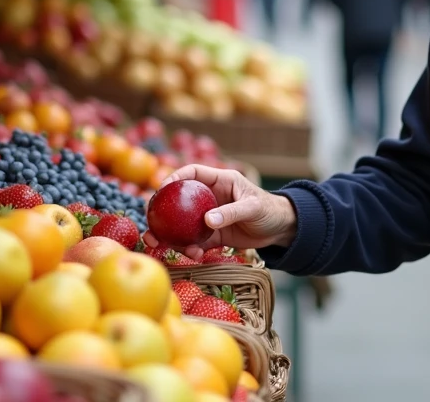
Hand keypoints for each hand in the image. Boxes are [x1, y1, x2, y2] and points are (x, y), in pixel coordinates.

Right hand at [141, 164, 297, 260]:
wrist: (280, 230)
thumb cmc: (269, 209)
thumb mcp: (253, 207)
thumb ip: (231, 212)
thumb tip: (207, 220)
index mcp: (219, 181)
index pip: (193, 173)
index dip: (176, 177)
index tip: (162, 188)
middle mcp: (210, 198)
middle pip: (179, 201)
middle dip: (162, 213)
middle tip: (150, 225)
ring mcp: (209, 217)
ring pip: (183, 225)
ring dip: (170, 236)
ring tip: (163, 247)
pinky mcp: (212, 235)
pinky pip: (195, 242)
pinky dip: (190, 249)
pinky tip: (194, 256)